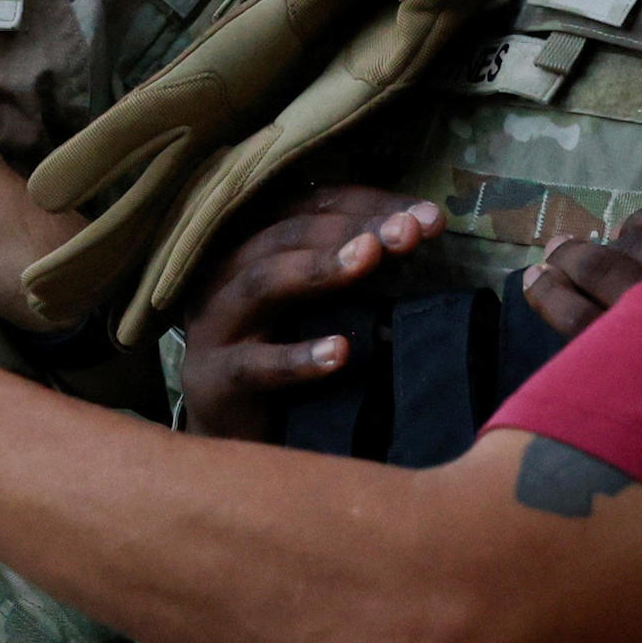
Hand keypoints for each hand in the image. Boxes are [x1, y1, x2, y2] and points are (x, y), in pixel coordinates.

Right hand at [176, 186, 434, 441]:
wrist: (225, 437)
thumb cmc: (279, 359)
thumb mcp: (317, 308)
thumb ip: (355, 275)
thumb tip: (420, 243)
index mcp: (255, 246)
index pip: (312, 207)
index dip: (369, 205)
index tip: (427, 216)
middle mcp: (228, 274)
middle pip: (289, 235)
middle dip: (354, 228)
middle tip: (407, 231)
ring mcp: (216, 325)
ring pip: (263, 283)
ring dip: (319, 268)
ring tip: (369, 258)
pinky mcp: (214, 378)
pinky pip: (254, 365)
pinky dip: (297, 357)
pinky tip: (341, 352)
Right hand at [521, 197, 641, 339]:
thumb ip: (606, 350)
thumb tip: (564, 299)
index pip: (578, 320)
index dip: (549, 294)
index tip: (534, 276)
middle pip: (599, 271)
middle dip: (569, 257)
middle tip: (558, 249)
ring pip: (633, 243)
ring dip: (613, 243)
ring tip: (612, 247)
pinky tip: (640, 230)